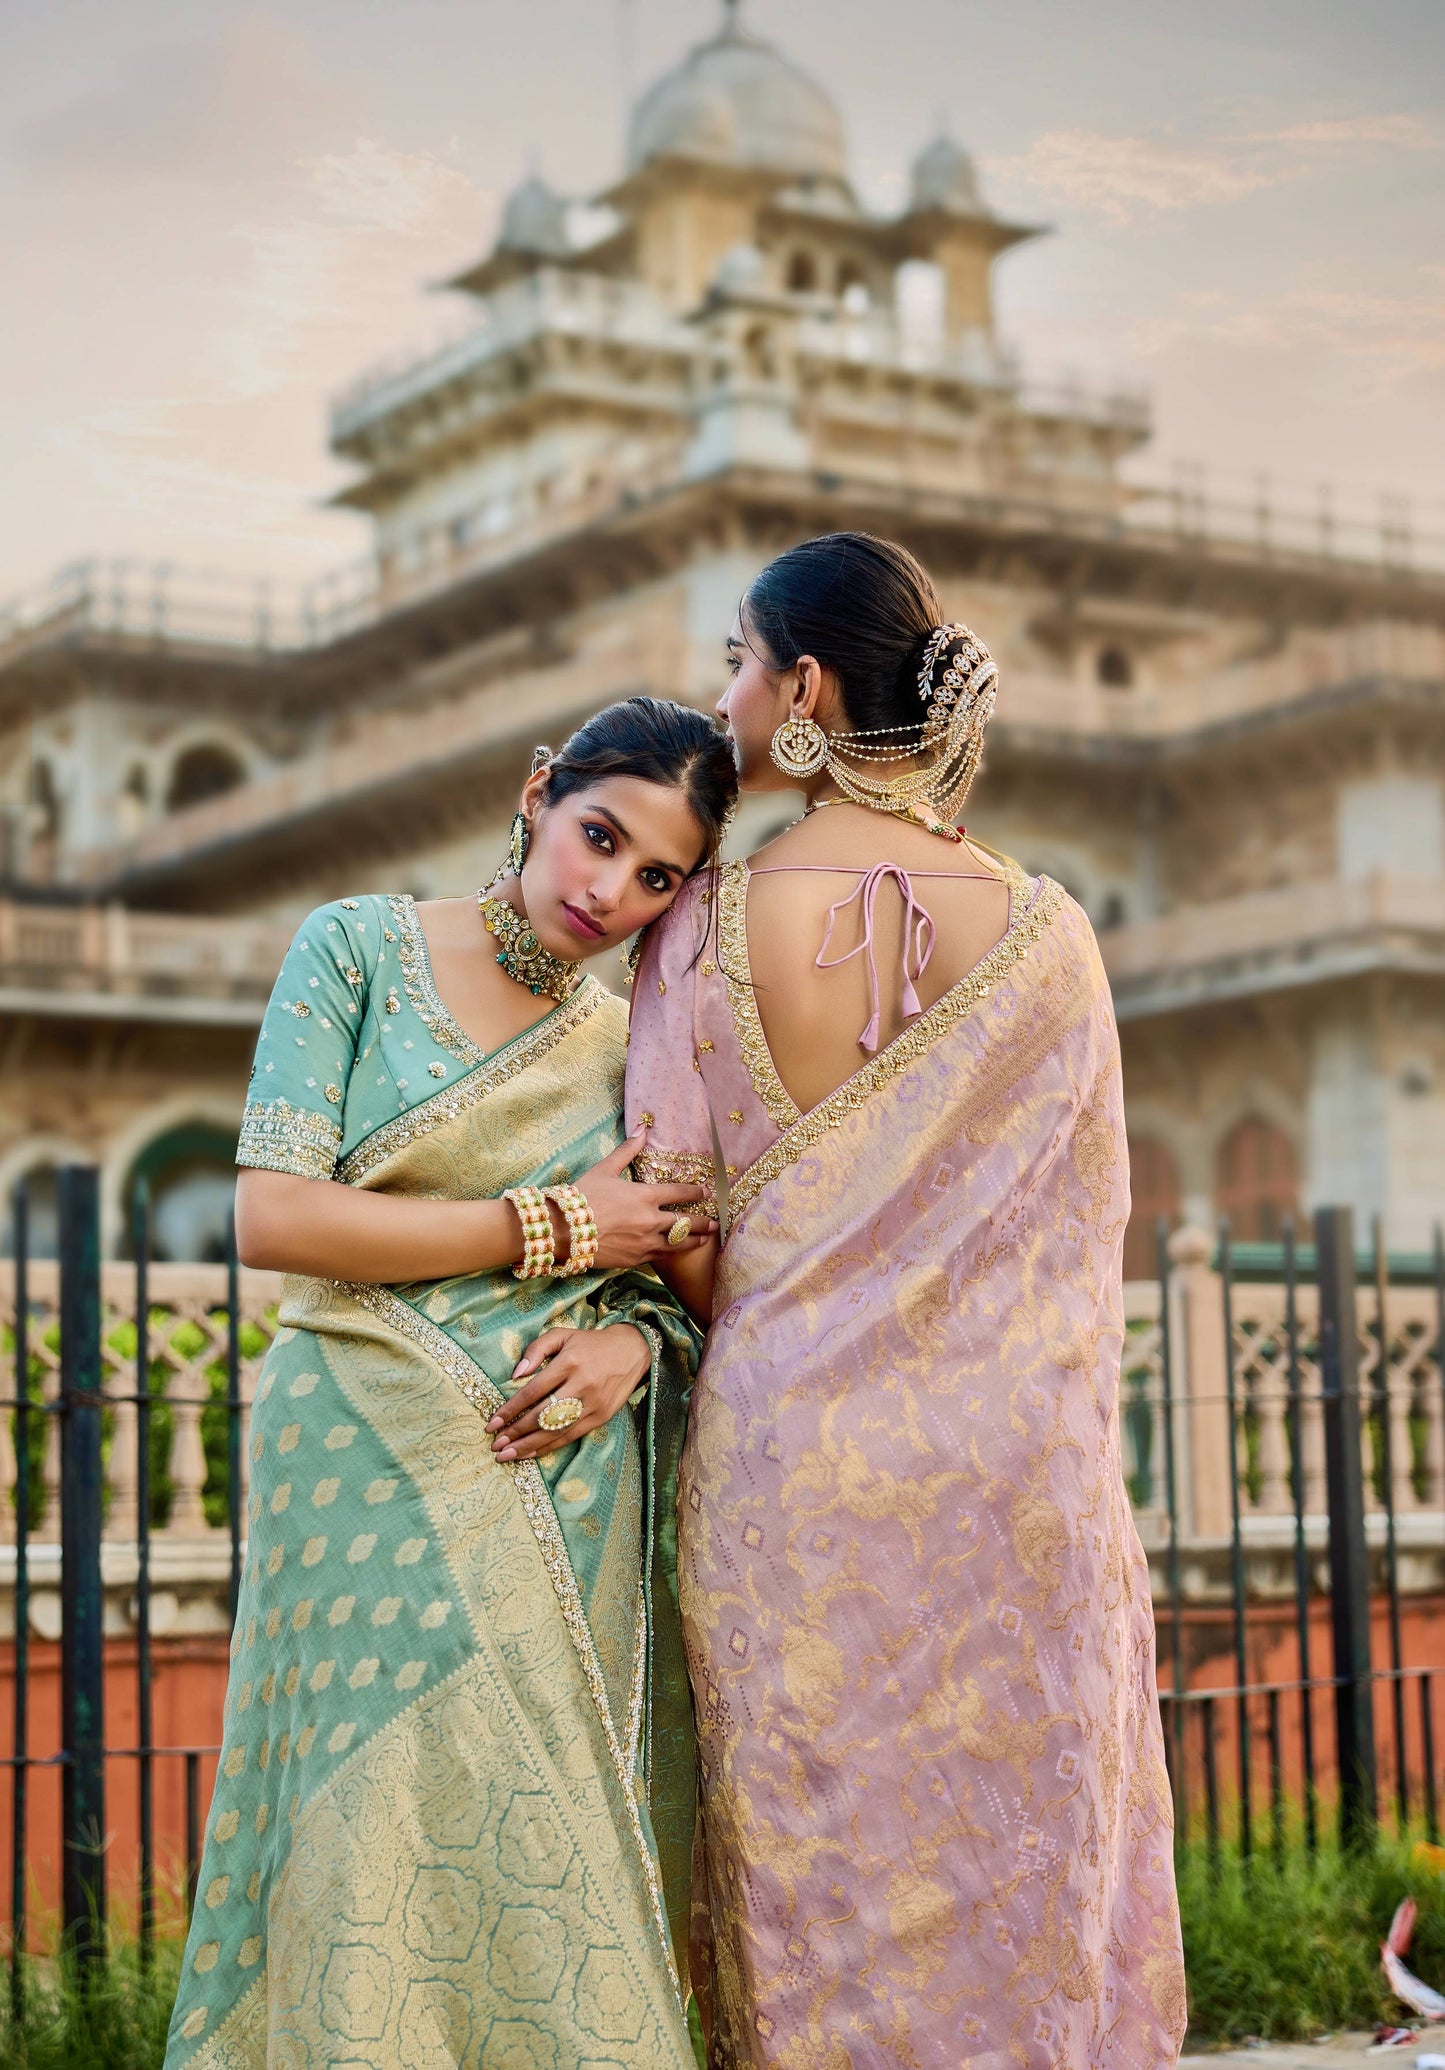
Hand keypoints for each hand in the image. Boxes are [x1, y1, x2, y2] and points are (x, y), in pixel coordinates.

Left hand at [486, 1324, 650, 1460]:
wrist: (632, 1351)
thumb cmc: (591, 1343)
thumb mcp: (563, 1335)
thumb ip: (536, 1349)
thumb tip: (515, 1374)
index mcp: (568, 1363)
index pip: (533, 1391)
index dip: (511, 1409)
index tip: (492, 1423)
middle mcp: (581, 1385)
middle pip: (542, 1415)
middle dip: (515, 1432)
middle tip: (495, 1444)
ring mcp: (592, 1404)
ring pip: (555, 1431)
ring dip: (528, 1446)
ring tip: (507, 1455)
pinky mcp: (601, 1417)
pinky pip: (570, 1436)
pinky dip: (549, 1447)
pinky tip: (531, 1453)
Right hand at [572, 1129, 714, 1267]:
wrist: (563, 1231)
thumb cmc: (582, 1196)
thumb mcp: (605, 1169)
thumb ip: (627, 1150)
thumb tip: (643, 1128)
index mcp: (645, 1196)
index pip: (680, 1192)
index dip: (696, 1192)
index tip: (707, 1192)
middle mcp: (651, 1220)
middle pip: (686, 1222)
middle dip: (704, 1222)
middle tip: (715, 1223)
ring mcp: (644, 1243)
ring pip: (678, 1243)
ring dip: (694, 1241)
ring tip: (705, 1240)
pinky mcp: (635, 1259)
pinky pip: (660, 1257)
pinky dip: (671, 1253)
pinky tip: (677, 1253)